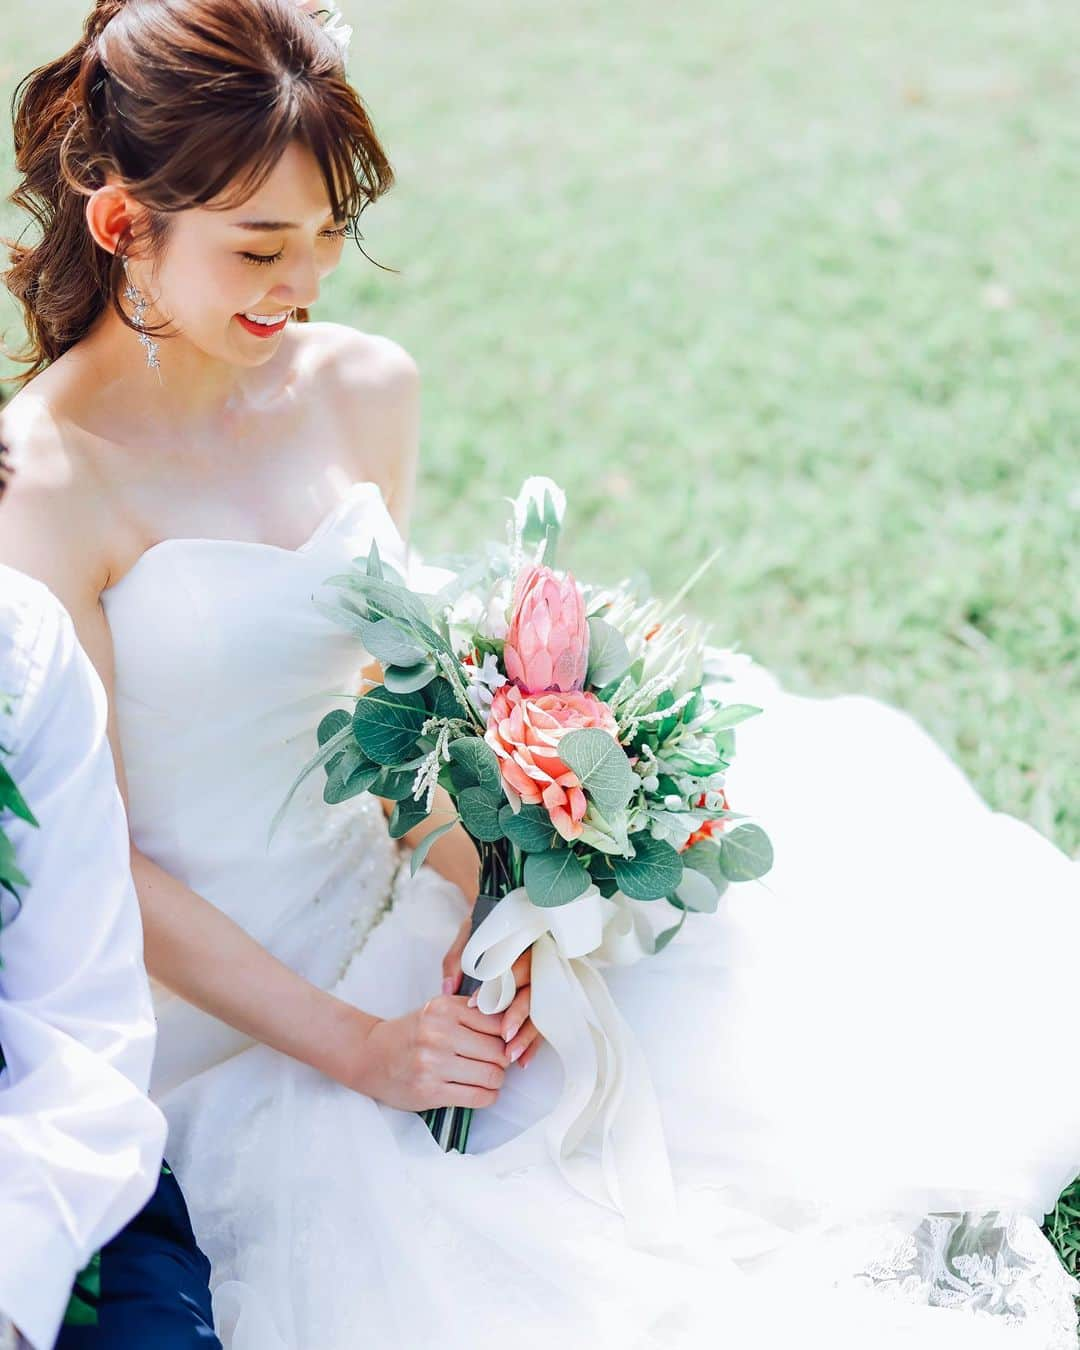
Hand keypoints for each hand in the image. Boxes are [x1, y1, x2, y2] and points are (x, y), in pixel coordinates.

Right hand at [354, 995, 511, 1111]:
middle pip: (498, 1051)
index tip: (504, 1042)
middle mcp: (438, 1033)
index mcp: (444, 1008)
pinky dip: (487, 1096)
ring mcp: (433, 1064)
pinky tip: (480, 1091)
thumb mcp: (437, 1010)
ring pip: (492, 1075)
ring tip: (488, 1077)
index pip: (497, 1022)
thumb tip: (511, 1025)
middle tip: (497, 1062)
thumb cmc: (411, 1033)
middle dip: (504, 1060)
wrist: (370, 1056)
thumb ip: (471, 1012)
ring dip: (496, 1080)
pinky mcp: (430, 1092)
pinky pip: (477, 1097)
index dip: (506, 1035)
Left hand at [442, 914, 543, 1068]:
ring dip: (527, 1035)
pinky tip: (521, 1061)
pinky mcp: (545, 1003)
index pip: (514, 966)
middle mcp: (536, 965)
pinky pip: (543, 1025)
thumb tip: (448, 988)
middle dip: (519, 1014)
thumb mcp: (468, 937)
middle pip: (533, 990)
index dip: (499, 985)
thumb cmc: (484, 932)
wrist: (505, 919)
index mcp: (519, 946)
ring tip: (510, 1055)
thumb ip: (457, 959)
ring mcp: (544, 984)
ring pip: (540, 1011)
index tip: (476, 1004)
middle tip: (504, 1035)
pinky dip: (532, 1044)